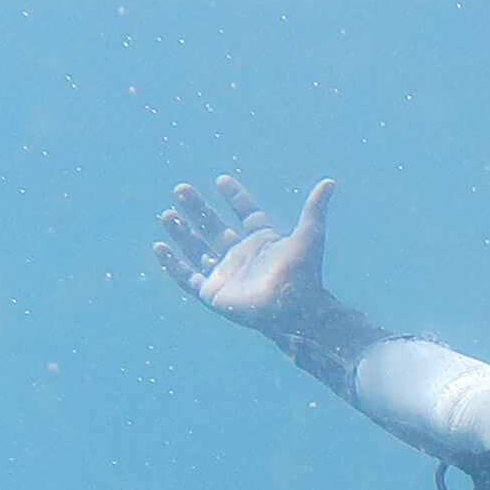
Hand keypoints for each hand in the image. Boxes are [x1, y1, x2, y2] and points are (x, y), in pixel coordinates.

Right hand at [154, 174, 334, 328]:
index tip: (222, 180)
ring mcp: (226, 273)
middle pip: (214, 226)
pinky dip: (171, 263)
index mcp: (263, 241)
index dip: (236, 197)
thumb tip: (330, 181)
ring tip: (167, 213)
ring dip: (181, 231)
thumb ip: (315, 208)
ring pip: (196, 248)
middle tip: (181, 188)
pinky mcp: (212, 292)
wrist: (293, 309)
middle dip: (197, 208)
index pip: (247, 214)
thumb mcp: (309, 235)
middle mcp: (242, 255)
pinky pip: (186, 276)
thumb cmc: (303, 275)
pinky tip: (159, 246)